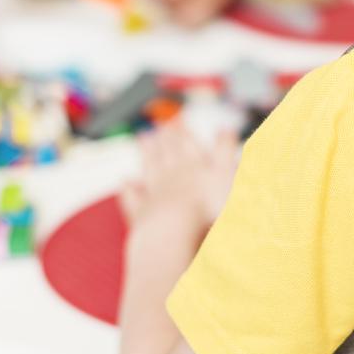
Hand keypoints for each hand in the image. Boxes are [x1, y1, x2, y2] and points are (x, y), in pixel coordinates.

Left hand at [121, 121, 239, 233]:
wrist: (174, 231)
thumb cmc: (203, 206)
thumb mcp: (225, 176)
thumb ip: (224, 151)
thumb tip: (226, 128)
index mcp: (191, 166)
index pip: (187, 143)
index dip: (184, 132)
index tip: (179, 121)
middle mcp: (170, 175)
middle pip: (167, 152)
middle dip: (164, 138)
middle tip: (160, 126)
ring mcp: (154, 194)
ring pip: (149, 168)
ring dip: (147, 153)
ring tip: (143, 139)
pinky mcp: (143, 215)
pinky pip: (133, 198)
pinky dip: (129, 189)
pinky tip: (126, 182)